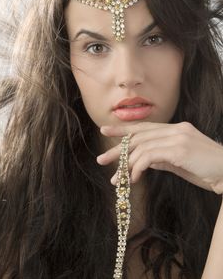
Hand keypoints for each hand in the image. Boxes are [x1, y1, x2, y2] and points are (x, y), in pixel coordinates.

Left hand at [96, 121, 222, 193]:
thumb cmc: (206, 170)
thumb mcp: (180, 162)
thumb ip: (162, 158)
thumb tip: (143, 161)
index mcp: (176, 129)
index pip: (144, 126)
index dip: (123, 129)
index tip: (106, 130)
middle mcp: (175, 129)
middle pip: (139, 136)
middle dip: (118, 149)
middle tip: (101, 160)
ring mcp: (178, 137)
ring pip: (141, 146)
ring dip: (126, 164)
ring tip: (117, 180)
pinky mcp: (179, 149)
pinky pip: (149, 156)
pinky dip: (137, 168)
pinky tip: (133, 179)